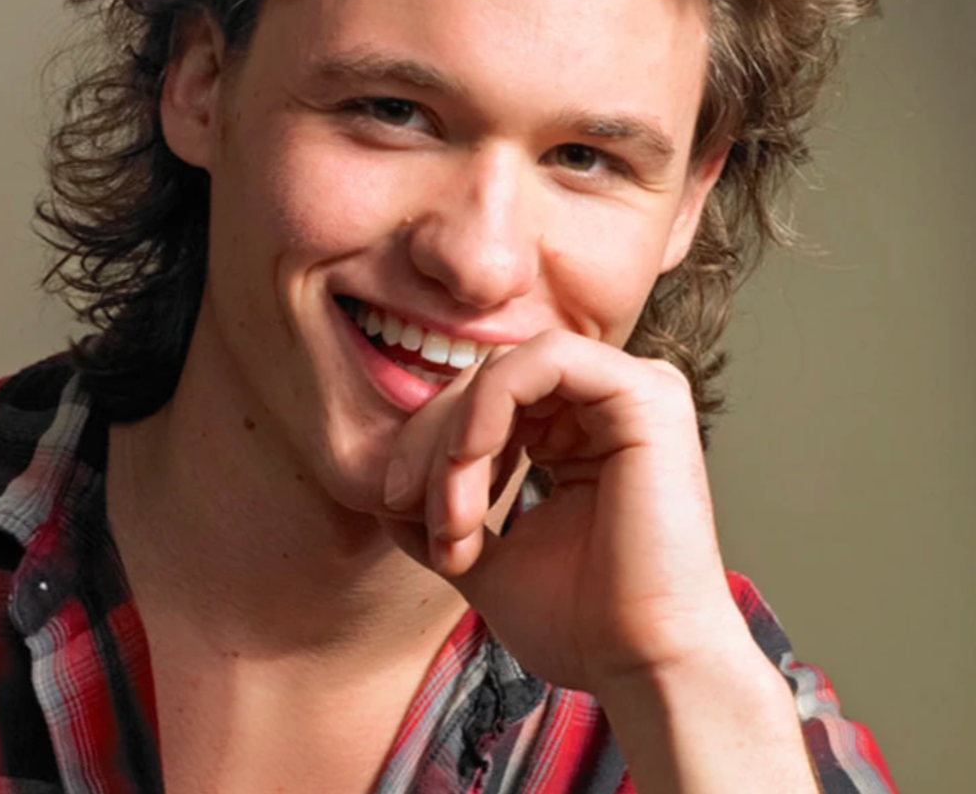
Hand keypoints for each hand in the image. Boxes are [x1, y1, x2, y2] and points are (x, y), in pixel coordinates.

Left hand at [378, 330, 751, 696]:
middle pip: (484, 378)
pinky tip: (467, 459)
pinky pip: (541, 363)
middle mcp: (606, 401)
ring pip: (503, 369)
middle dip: (431, 442)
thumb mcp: (488, 559)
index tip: (398, 506)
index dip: (427, 443)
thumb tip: (387, 498)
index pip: (480, 399)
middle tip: (409, 507)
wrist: (643, 669)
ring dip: (455, 437)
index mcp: (579, 430)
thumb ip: (443, 516)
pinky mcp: (645, 393)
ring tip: (452, 512)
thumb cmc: (581, 625)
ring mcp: (631, 390)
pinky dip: (488, 405)